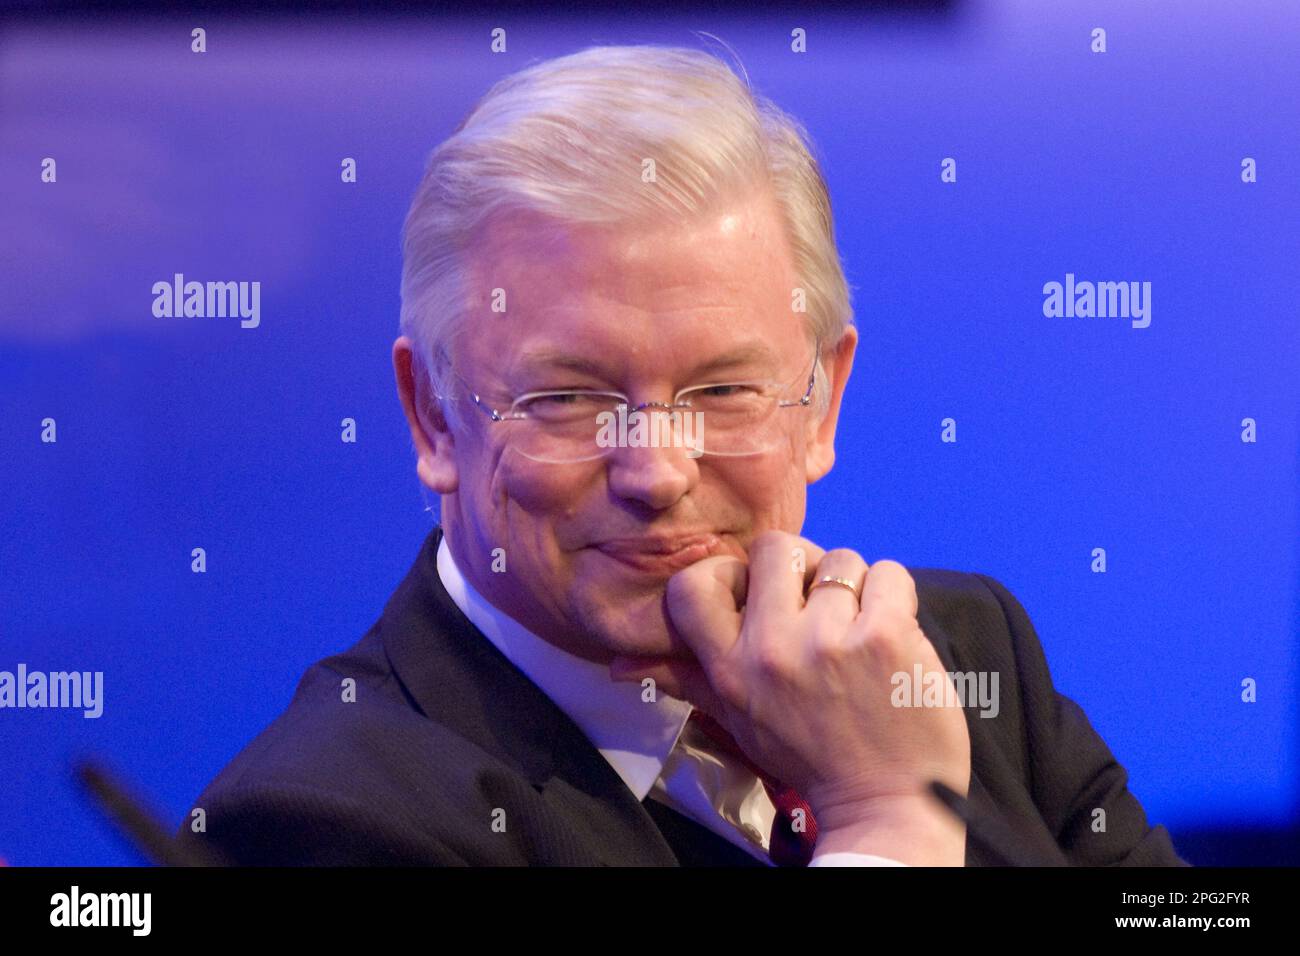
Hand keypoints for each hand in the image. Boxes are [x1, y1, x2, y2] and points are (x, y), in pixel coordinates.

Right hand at [609, 530, 970, 864]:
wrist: (888, 802)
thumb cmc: (811, 756)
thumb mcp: (739, 719)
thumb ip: (687, 679)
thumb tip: (617, 665)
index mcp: (730, 668)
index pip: (694, 584)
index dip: (731, 572)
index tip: (756, 594)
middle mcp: (771, 649)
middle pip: (776, 547)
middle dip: (801, 567)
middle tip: (817, 604)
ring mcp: (830, 639)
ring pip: (840, 559)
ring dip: (854, 586)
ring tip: (858, 627)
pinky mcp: (886, 635)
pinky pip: (888, 574)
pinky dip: (894, 596)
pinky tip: (890, 632)